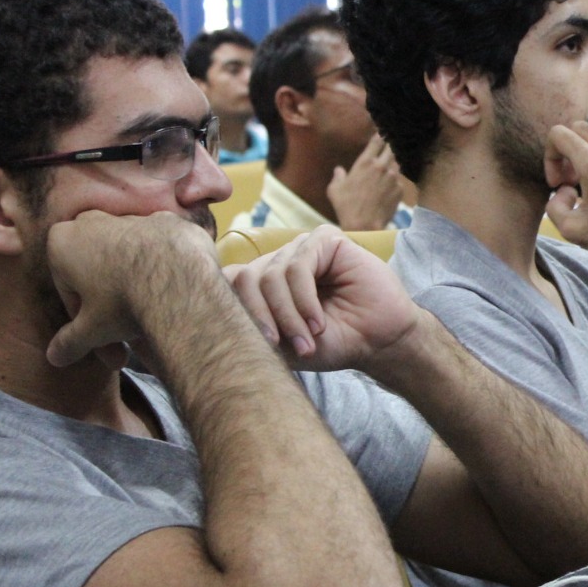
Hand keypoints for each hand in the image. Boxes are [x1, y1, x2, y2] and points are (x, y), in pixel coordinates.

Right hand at [44, 211, 219, 368]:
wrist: (180, 285)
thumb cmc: (124, 304)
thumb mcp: (91, 330)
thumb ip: (70, 341)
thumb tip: (54, 357)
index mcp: (62, 240)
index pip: (68, 287)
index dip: (83, 318)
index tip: (99, 339)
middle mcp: (95, 220)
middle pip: (98, 268)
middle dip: (109, 301)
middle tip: (126, 332)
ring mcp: (135, 217)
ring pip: (131, 257)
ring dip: (137, 283)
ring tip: (152, 315)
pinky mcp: (171, 222)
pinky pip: (163, 248)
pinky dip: (166, 267)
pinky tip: (174, 293)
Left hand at [224, 226, 421, 371]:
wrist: (379, 342)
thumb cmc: (333, 343)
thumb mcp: (281, 344)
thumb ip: (250, 328)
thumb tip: (208, 316)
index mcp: (263, 283)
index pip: (228, 283)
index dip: (234, 312)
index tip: (258, 346)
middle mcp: (278, 261)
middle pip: (244, 279)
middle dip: (261, 316)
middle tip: (283, 345)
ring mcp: (300, 248)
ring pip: (271, 275)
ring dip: (288, 314)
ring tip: (308, 340)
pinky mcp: (325, 240)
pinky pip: (297, 267)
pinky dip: (304, 300)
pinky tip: (318, 322)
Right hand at [326, 133, 404, 230]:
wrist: (364, 225)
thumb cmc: (346, 206)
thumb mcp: (335, 189)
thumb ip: (338, 176)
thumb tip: (339, 170)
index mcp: (365, 162)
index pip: (377, 141)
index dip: (380, 135)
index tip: (381, 133)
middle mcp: (382, 166)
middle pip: (391, 148)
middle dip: (390, 146)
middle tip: (389, 145)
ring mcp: (394, 178)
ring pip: (397, 163)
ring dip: (393, 162)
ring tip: (389, 166)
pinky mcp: (400, 189)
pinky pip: (399, 180)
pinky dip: (395, 180)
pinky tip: (390, 185)